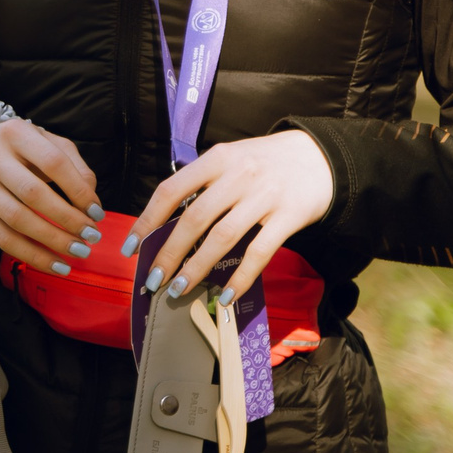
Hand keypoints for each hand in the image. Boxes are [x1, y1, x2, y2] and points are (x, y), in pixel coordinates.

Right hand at [0, 118, 104, 272]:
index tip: (97, 213)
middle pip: (34, 194)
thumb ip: (74, 165)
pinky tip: (55, 264)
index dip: (79, 191)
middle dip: (68, 220)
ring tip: (78, 251)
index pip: (53, 163)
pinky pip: (3, 239)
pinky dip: (33, 256)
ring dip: (53, 241)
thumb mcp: (46, 142)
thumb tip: (90, 202)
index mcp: (15, 133)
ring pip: (18, 220)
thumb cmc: (17, 149)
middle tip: (91, 236)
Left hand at [126, 130, 334, 302]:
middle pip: (194, 218)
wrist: (321, 156)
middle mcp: (237, 176)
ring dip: (197, 267)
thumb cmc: (266, 161)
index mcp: (216, 159)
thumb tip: (168, 221)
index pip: (171, 190)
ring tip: (179, 289)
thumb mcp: (231, 159)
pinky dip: (240, 277)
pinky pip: (259, 252)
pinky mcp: (288, 217)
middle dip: (169, 253)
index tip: (130, 247)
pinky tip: (225, 295)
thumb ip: (204, 182)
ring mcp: (264, 196)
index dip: (147, 220)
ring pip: (223, 237)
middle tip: (152, 279)